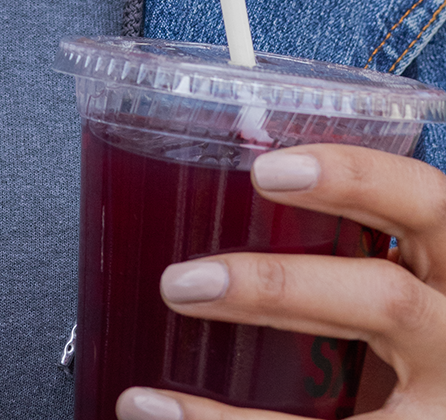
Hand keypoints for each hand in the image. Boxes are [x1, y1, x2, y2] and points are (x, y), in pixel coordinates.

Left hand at [116, 143, 445, 419]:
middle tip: (180, 282)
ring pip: (358, 416)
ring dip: (234, 416)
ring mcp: (440, 409)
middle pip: (387, 301)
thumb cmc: (417, 334)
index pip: (423, 200)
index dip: (353, 177)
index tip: (264, 171)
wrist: (436, 399)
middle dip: (278, 289)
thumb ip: (341, 254)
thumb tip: (210, 210)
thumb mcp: (406, 278)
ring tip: (149, 396)